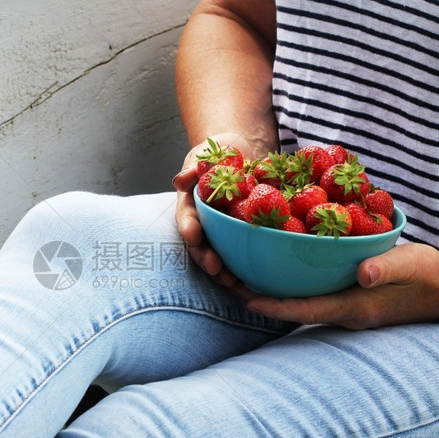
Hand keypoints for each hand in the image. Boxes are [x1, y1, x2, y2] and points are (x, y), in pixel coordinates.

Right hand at [174, 133, 256, 287]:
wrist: (242, 154)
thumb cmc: (219, 156)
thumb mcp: (205, 156)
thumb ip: (193, 168)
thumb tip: (179, 181)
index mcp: (192, 205)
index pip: (187, 218)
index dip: (189, 228)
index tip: (193, 235)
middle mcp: (205, 224)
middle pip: (202, 245)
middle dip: (207, 258)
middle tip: (216, 269)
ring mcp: (223, 232)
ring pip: (221, 255)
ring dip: (226, 271)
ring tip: (233, 283)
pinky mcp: (243, 235)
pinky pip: (245, 253)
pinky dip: (249, 268)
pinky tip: (258, 281)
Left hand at [238, 243, 438, 328]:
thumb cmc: (425, 275)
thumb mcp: (408, 266)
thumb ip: (385, 269)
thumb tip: (363, 274)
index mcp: (352, 307)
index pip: (305, 310)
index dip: (275, 306)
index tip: (247, 298)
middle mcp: (342, 311)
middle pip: (293, 308)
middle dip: (261, 298)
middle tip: (229, 281)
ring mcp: (344, 307)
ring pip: (299, 302)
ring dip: (271, 291)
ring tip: (240, 275)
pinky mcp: (347, 298)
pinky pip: (311, 293)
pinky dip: (290, 284)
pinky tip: (275, 268)